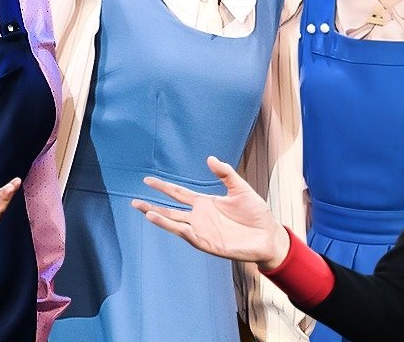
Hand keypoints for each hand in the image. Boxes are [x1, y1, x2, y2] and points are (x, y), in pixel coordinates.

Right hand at [132, 156, 289, 269]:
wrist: (270, 235)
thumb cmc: (256, 213)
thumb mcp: (240, 188)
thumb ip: (225, 173)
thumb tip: (210, 158)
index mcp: (205, 203)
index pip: (178, 194)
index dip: (163, 187)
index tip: (147, 180)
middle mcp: (200, 218)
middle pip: (171, 211)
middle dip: (152, 206)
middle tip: (134, 202)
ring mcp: (204, 231)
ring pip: (177, 225)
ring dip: (162, 220)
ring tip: (147, 213)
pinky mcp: (211, 245)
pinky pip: (193, 238)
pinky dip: (183, 232)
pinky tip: (174, 226)